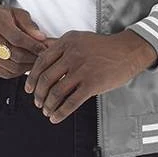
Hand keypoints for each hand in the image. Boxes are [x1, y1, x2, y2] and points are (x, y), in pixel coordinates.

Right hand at [0, 4, 51, 77]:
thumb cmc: (1, 17)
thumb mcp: (17, 13)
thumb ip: (29, 25)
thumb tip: (42, 38)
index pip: (18, 39)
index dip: (34, 46)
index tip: (45, 48)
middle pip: (16, 55)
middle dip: (33, 57)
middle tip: (43, 57)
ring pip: (12, 67)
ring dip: (27, 66)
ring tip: (35, 61)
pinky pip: (5, 73)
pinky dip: (18, 72)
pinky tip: (24, 65)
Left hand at [24, 30, 155, 122]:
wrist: (128, 51)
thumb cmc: (103, 47)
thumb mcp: (79, 39)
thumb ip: (60, 45)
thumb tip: (39, 51)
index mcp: (67, 43)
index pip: (41, 61)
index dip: (32, 78)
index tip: (29, 88)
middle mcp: (72, 55)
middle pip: (46, 79)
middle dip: (38, 94)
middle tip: (37, 102)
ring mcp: (82, 70)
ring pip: (56, 92)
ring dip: (48, 105)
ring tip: (46, 111)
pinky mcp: (93, 84)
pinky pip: (71, 102)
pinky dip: (60, 112)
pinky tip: (56, 117)